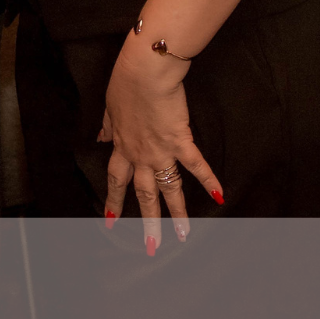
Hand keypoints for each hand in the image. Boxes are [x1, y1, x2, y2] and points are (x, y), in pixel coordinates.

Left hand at [98, 40, 222, 253]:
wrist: (145, 70)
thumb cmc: (126, 82)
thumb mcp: (110, 105)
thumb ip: (107, 125)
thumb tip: (100, 136)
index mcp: (122, 145)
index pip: (116, 180)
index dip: (114, 201)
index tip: (111, 222)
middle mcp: (141, 154)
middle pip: (144, 195)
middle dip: (147, 223)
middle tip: (150, 247)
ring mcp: (161, 150)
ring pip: (169, 189)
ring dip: (177, 215)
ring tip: (183, 237)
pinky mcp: (180, 140)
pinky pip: (196, 166)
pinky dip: (209, 180)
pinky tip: (219, 196)